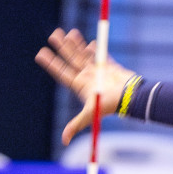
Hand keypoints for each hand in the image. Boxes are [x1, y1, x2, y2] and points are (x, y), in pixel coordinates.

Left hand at [35, 27, 139, 144]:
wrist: (131, 96)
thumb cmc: (110, 104)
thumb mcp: (90, 114)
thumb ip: (76, 125)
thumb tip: (63, 141)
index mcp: (80, 86)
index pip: (61, 72)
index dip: (51, 63)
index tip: (40, 54)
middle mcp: (87, 78)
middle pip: (71, 59)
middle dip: (62, 47)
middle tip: (53, 34)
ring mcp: (98, 71)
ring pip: (83, 54)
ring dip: (76, 44)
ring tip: (70, 32)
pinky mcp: (110, 67)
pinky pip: (100, 55)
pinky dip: (95, 49)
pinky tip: (90, 43)